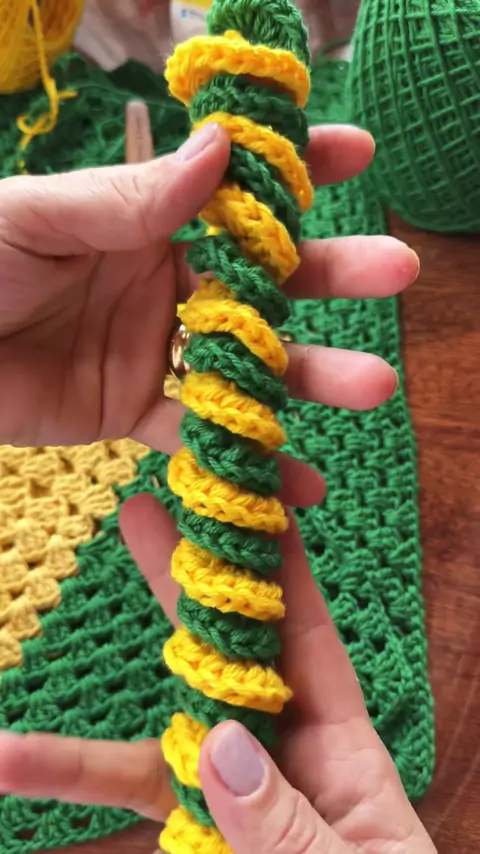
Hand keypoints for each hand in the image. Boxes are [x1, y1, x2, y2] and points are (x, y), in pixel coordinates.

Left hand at [0, 121, 416, 507]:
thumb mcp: (38, 217)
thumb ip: (129, 198)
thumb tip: (222, 149)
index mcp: (143, 219)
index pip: (230, 189)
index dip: (293, 170)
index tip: (356, 155)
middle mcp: (162, 280)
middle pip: (260, 278)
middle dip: (329, 273)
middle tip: (394, 271)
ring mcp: (153, 348)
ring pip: (244, 363)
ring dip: (308, 374)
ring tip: (370, 386)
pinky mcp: (132, 410)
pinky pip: (196, 436)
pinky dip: (244, 457)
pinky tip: (296, 481)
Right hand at [0, 493, 435, 852]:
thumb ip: (291, 826)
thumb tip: (218, 745)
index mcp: (342, 754)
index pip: (307, 637)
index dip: (280, 567)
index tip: (249, 503)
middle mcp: (279, 769)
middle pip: (218, 665)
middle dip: (175, 592)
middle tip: (136, 519)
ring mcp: (227, 816)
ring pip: (147, 768)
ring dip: (75, 758)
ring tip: (0, 752)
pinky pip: (132, 836)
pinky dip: (78, 830)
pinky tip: (20, 808)